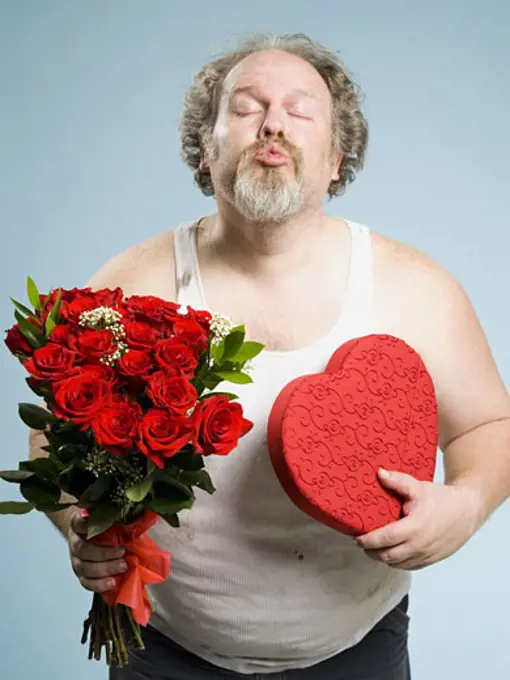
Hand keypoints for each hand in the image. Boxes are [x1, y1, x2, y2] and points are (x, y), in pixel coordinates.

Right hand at [68, 510, 127, 592]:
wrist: (93, 539)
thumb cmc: (103, 528)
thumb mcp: (107, 520)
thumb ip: (114, 521)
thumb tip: (133, 523)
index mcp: (78, 525)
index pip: (78, 523)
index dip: (87, 525)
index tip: (105, 525)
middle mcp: (74, 542)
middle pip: (82, 549)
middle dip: (104, 552)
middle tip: (122, 552)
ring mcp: (75, 560)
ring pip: (84, 567)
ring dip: (105, 568)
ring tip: (122, 566)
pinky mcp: (80, 574)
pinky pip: (86, 582)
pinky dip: (99, 584)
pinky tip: (112, 582)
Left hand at [355, 468, 482, 569]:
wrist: (467, 512)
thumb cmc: (442, 499)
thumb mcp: (418, 487)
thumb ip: (398, 481)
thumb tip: (379, 473)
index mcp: (414, 528)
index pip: (384, 539)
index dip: (368, 541)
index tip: (357, 537)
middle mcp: (419, 546)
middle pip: (387, 556)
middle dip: (370, 551)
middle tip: (361, 543)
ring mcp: (425, 556)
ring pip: (396, 564)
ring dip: (382, 558)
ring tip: (373, 548)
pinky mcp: (430, 561)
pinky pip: (408, 567)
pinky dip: (396, 562)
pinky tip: (390, 553)